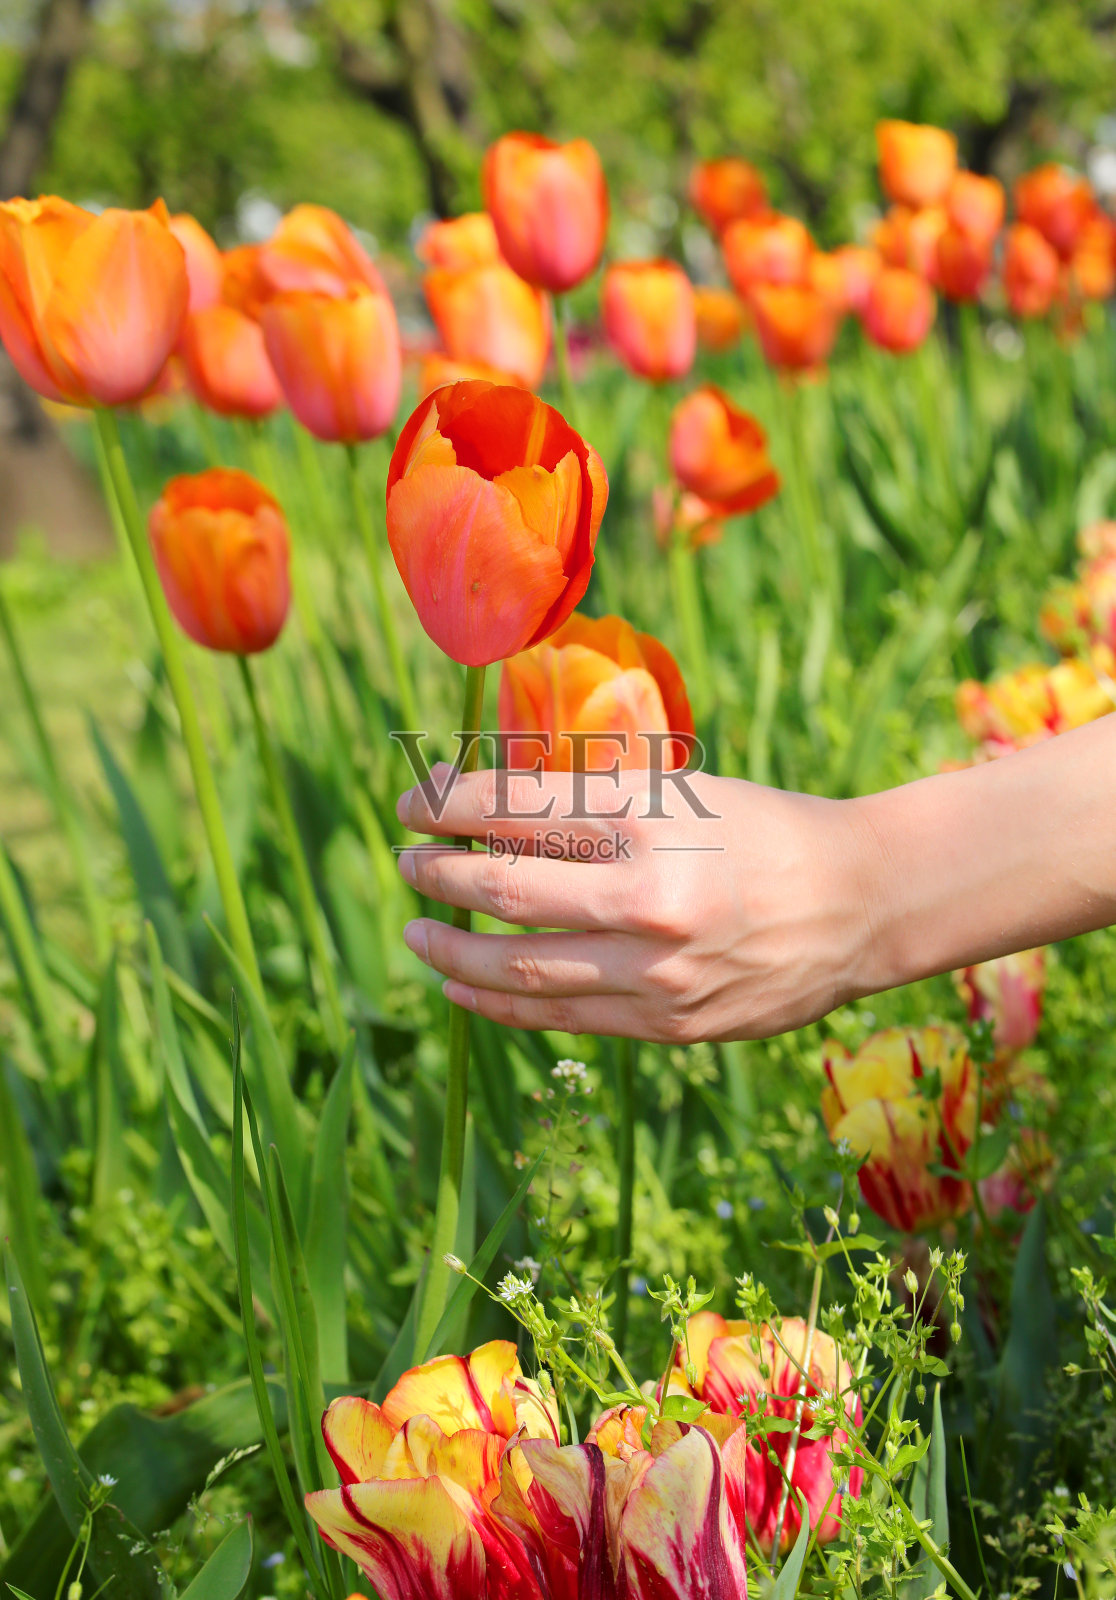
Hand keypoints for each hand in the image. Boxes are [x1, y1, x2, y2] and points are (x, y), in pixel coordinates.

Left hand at [395, 764, 875, 1041]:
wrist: (859, 905)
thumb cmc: (764, 831)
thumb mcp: (681, 790)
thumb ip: (593, 802)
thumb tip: (488, 804)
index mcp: (649, 819)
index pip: (513, 808)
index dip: (445, 804)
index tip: (413, 802)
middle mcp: (646, 896)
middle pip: (501, 886)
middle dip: (434, 871)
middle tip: (405, 858)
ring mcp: (655, 970)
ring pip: (515, 967)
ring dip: (450, 948)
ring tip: (416, 930)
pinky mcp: (666, 1023)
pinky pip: (556, 1016)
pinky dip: (495, 1003)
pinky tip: (461, 987)